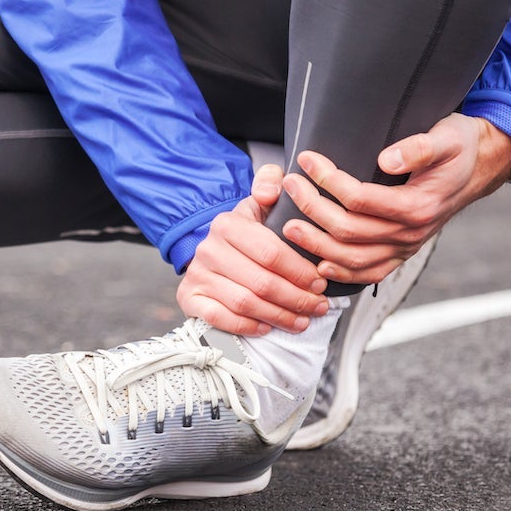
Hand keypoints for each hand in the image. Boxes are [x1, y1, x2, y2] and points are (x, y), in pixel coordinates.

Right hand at [177, 164, 329, 335]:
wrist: (213, 252)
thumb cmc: (247, 234)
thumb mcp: (260, 204)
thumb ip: (272, 183)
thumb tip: (272, 191)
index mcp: (228, 224)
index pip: (270, 252)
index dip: (300, 271)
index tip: (320, 282)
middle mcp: (208, 248)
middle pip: (261, 282)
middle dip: (296, 298)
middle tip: (318, 306)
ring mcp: (197, 274)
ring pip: (245, 303)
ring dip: (279, 315)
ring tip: (302, 320)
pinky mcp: (190, 298)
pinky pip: (221, 318)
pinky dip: (247, 326)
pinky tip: (268, 326)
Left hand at [281, 113, 510, 284]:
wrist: (479, 167)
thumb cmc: (459, 147)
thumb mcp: (447, 136)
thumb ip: (418, 147)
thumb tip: (386, 159)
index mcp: (418, 205)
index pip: (360, 199)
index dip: (329, 180)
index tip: (307, 158)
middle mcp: (411, 233)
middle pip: (349, 230)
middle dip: (312, 208)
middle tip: (289, 186)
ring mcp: (406, 247)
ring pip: (353, 258)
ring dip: (316, 244)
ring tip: (288, 226)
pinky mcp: (402, 254)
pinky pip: (369, 274)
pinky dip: (341, 273)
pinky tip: (319, 263)